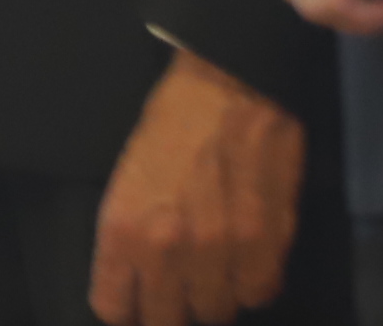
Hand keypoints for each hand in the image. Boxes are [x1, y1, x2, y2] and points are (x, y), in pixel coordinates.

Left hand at [92, 49, 303, 322]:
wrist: (231, 80)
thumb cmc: (172, 121)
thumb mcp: (127, 177)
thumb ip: (129, 237)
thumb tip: (134, 284)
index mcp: (124, 228)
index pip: (114, 308)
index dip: (127, 306)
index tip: (137, 298)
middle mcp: (168, 248)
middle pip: (166, 320)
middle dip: (170, 307)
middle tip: (179, 285)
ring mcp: (220, 249)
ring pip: (215, 311)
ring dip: (214, 294)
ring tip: (215, 266)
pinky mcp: (268, 241)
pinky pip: (259, 292)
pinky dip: (253, 281)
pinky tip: (246, 257)